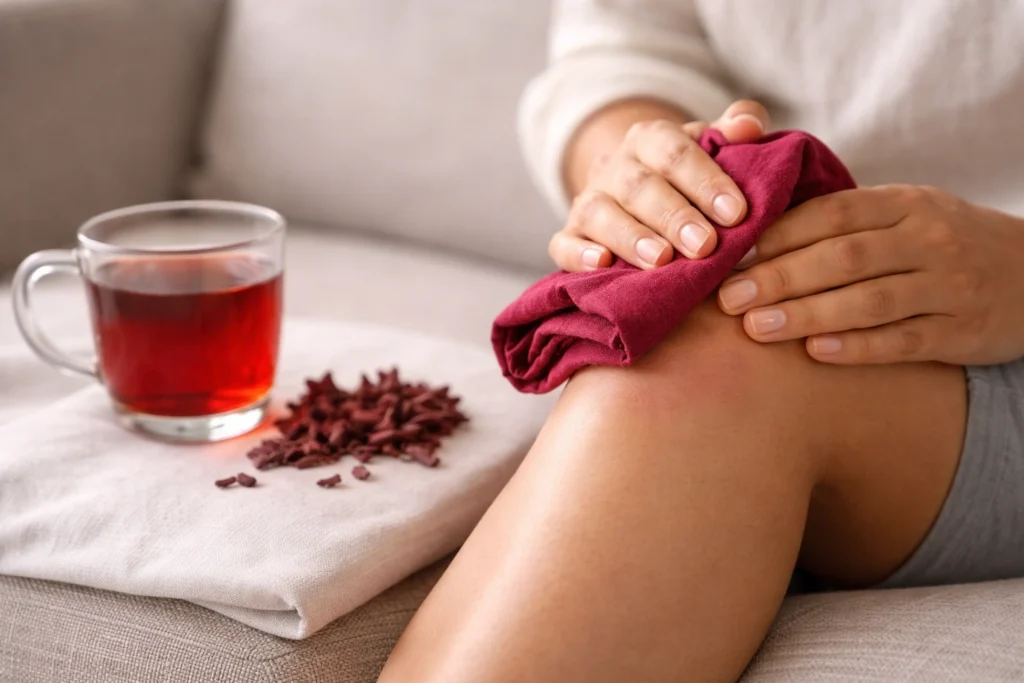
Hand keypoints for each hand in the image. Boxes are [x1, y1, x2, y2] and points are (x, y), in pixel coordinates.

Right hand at [551, 100, 770, 271]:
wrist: (634, 194)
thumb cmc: (685, 178)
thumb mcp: (710, 148)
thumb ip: (731, 134)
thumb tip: (750, 125)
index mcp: (649, 138)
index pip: (674, 151)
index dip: (705, 181)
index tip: (735, 213)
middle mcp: (614, 166)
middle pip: (639, 185)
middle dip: (673, 215)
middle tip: (704, 245)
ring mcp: (587, 202)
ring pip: (599, 213)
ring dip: (631, 237)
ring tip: (661, 260)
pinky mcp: (568, 236)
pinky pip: (563, 244)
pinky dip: (579, 254)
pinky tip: (602, 264)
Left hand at [717, 185, 1023, 364]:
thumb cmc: (942, 245)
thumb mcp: (906, 214)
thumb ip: (845, 219)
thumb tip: (755, 231)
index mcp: (906, 205)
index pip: (834, 213)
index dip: (779, 234)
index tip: (733, 254)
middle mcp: (929, 239)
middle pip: (843, 257)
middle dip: (779, 278)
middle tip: (727, 297)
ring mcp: (948, 286)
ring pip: (869, 301)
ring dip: (807, 314)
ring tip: (755, 328)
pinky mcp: (961, 331)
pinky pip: (903, 340)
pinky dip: (857, 347)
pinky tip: (814, 352)